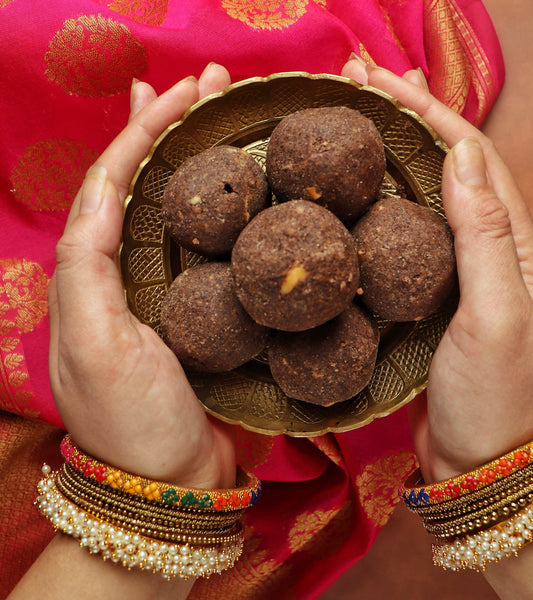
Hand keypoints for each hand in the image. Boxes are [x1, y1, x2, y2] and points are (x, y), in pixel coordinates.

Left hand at [47, 64, 236, 489]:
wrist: (172, 483)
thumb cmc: (132, 422)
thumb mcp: (94, 346)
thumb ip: (88, 270)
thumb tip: (105, 193)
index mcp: (98, 273)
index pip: (117, 181)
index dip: (145, 130)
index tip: (182, 91)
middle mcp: (136, 273)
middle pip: (152, 185)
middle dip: (174, 129)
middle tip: (212, 84)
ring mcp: (178, 291)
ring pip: (190, 213)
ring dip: (207, 163)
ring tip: (232, 118)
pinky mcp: (215, 313)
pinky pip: (226, 252)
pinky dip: (238, 216)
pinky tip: (259, 195)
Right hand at [342, 59, 532, 481]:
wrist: (481, 463)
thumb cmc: (497, 397)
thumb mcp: (499, 315)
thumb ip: (485, 236)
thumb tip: (463, 155)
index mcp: (510, 244)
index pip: (471, 158)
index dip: (430, 112)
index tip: (384, 80)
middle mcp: (482, 249)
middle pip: (443, 167)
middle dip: (405, 118)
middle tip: (358, 82)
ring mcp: (449, 273)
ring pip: (417, 199)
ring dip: (388, 155)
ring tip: (351, 121)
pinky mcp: (419, 298)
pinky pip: (396, 239)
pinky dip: (375, 207)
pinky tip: (350, 196)